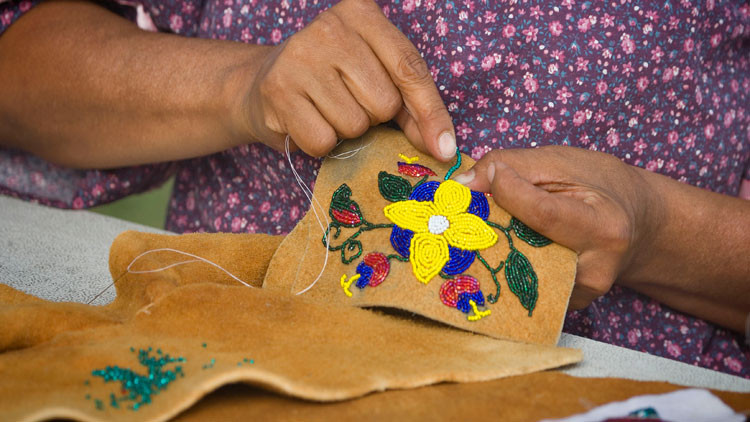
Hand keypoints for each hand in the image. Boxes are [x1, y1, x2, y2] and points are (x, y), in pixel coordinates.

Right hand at [241, 0, 455, 159]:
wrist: (261, 83)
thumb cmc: (331, 82)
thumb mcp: (374, 77)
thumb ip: (411, 106)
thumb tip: (441, 147)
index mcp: (363, 14)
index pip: (409, 69)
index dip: (430, 113)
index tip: (444, 148)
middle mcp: (331, 27)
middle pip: (384, 102)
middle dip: (372, 117)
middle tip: (347, 102)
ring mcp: (300, 55)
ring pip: (354, 124)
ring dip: (344, 131)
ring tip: (324, 110)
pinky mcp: (277, 89)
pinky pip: (323, 140)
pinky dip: (319, 144)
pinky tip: (305, 120)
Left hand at [454, 146, 663, 309]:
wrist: (640, 224)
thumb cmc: (600, 186)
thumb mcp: (563, 162)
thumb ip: (512, 165)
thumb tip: (462, 185)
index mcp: (602, 227)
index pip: (541, 213)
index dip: (506, 192)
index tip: (486, 176)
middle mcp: (594, 269)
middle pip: (522, 248)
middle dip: (486, 227)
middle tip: (462, 210)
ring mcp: (580, 293)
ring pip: (516, 270)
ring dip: (489, 246)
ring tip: (479, 226)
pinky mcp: (567, 304)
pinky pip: (524, 282)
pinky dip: (504, 261)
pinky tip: (498, 245)